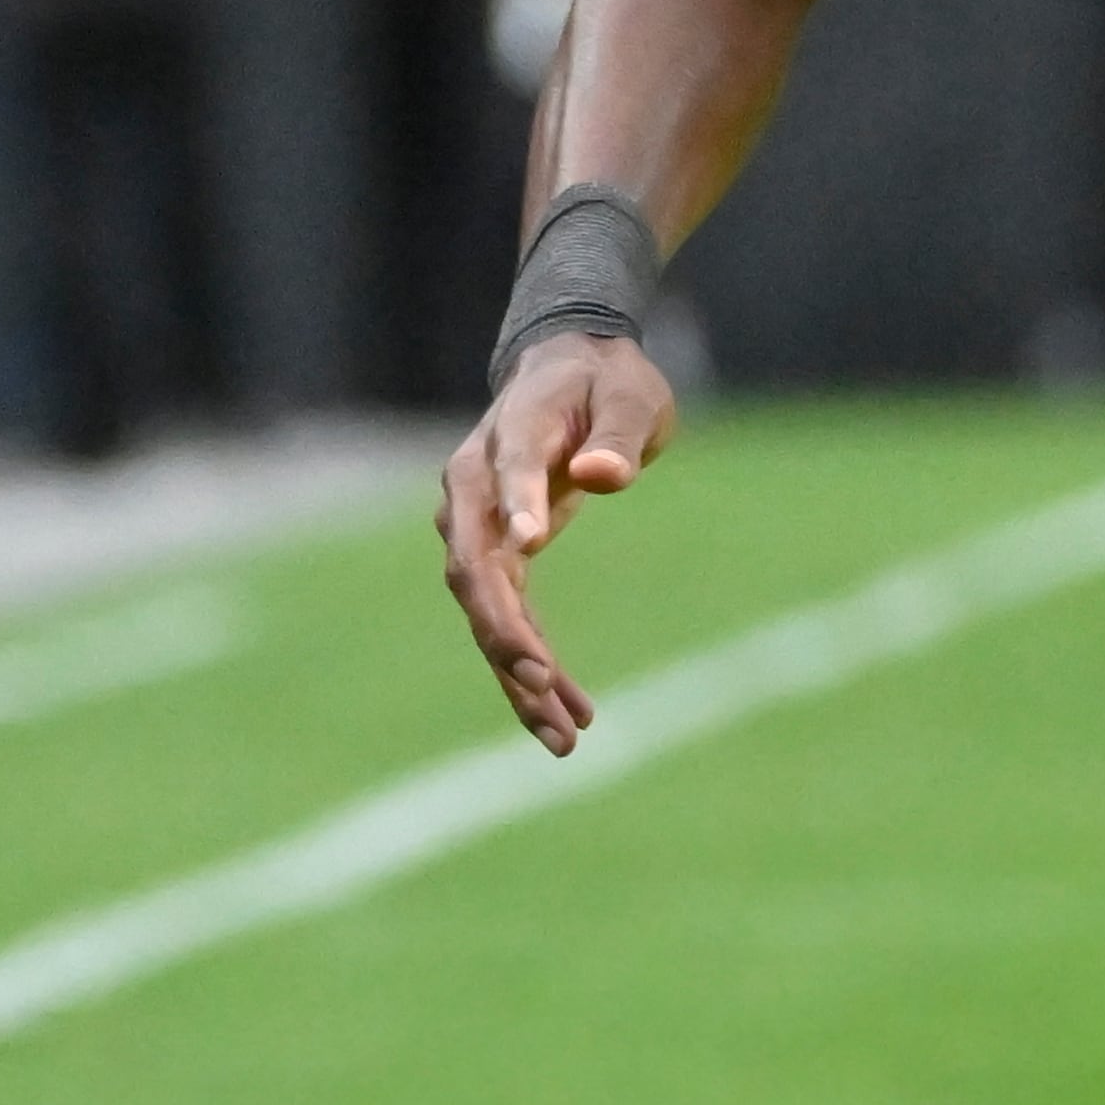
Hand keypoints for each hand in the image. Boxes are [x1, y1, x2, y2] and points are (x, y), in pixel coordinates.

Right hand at [439, 330, 676, 755]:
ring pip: (485, 612)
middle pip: (477, 571)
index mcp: (508, 440)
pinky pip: (506, 620)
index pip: (504, 483)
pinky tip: (566, 717)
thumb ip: (617, 436)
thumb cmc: (606, 381)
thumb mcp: (630, 396)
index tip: (531, 546)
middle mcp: (474, 491)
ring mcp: (479, 527)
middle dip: (505, 633)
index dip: (517, 510)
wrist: (570, 368)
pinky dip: (530, 667)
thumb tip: (603, 476)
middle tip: (543, 687)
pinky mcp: (500, 556)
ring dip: (517, 674)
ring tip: (563, 737)